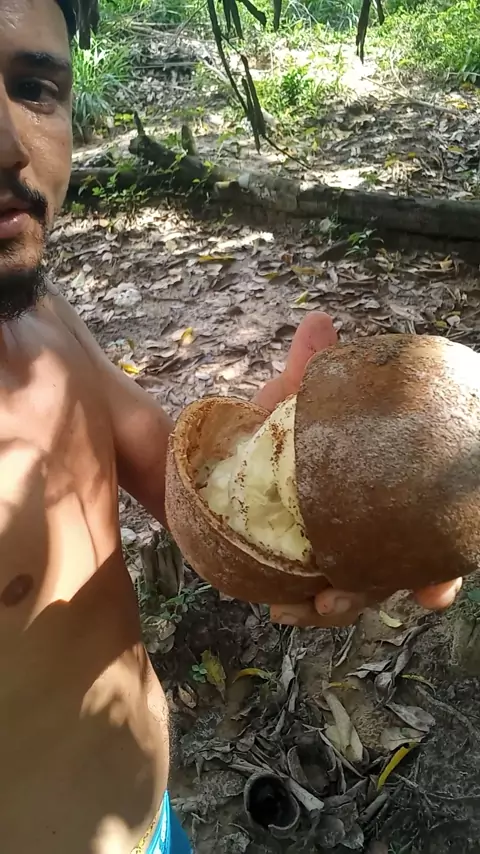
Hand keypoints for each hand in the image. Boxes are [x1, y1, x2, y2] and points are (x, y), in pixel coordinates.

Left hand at [254, 312, 462, 627]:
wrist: (227, 449)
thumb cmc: (275, 426)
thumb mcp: (294, 399)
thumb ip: (311, 370)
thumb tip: (318, 322)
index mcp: (379, 496)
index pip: (423, 540)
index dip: (437, 570)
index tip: (435, 590)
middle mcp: (364, 530)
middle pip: (389, 575)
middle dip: (378, 591)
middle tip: (350, 595)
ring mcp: (331, 552)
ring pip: (349, 593)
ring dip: (337, 603)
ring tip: (316, 605)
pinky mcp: (292, 567)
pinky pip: (303, 594)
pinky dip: (299, 603)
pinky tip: (282, 607)